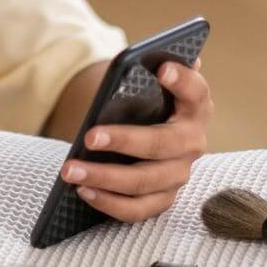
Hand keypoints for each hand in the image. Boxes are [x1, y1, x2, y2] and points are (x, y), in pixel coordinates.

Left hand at [59, 56, 211, 221]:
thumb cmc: (146, 103)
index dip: (183, 80)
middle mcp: (192, 143)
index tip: (161, 68)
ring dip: (105, 178)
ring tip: (70, 170)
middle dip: (124, 141)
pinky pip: (138, 209)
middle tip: (89, 136)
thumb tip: (155, 56)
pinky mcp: (162, 198)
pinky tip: (83, 190)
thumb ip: (150, 72)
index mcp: (194, 108)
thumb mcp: (147, 85)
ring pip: (144, 181)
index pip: (196, 92)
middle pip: (162, 144)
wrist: (148, 132)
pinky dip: (109, 203)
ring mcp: (178, 174)